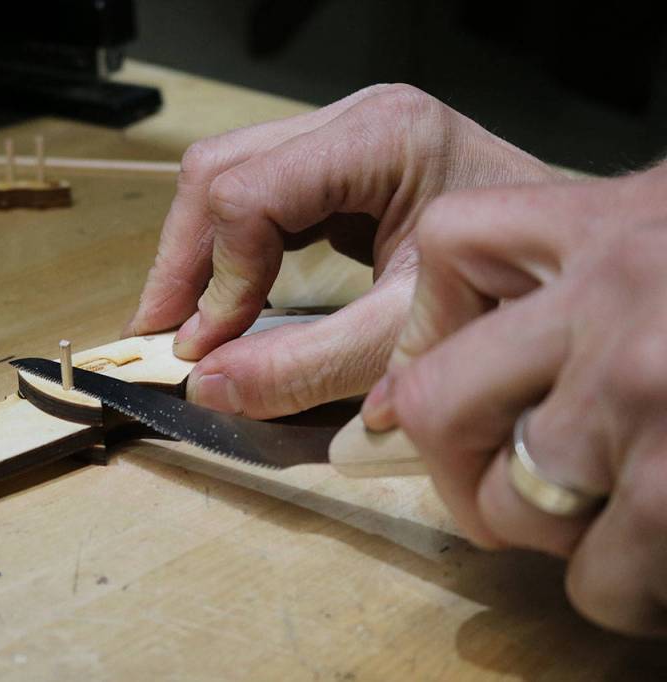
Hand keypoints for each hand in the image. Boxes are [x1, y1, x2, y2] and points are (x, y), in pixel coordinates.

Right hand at [125, 84, 558, 417]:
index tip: (202, 349)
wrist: (564, 272)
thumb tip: (207, 385)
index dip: (215, 278)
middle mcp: (355, 118)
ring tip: (182, 320)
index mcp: (382, 138)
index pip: (252, 194)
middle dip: (183, 259)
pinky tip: (222, 297)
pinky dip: (227, 249)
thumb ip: (304, 364)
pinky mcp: (338, 161)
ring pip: (225, 174)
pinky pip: (254, 192)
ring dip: (194, 252)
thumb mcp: (405, 337)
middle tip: (163, 333)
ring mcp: (344, 133)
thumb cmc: (508, 295)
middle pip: (221, 169)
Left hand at [362, 163, 666, 635]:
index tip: (452, 367)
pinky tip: (662, 557)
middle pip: (437, 401)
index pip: (450, 247)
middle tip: (491, 476)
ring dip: (547, 530)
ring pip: (513, 508)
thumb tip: (484, 353)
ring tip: (607, 515)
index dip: (436, 314)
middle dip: (454, 456)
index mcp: (616, 224)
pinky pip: (602, 581)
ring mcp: (655, 410)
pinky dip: (622, 586)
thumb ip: (597, 263)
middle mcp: (619, 312)